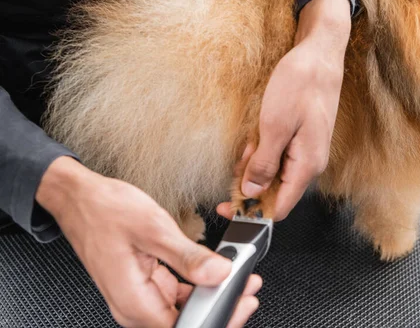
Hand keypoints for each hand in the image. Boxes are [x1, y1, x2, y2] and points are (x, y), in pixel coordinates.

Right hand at [37, 156, 261, 327]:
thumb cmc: (105, 210)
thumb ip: (188, 257)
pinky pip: (173, 294)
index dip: (217, 317)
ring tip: (235, 276)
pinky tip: (210, 270)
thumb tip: (219, 274)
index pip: (184, 327)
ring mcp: (137, 295)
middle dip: (219, 307)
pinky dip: (195, 285)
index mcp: (133, 301)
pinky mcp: (141, 283)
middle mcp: (134, 306)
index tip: (241, 301)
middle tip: (245, 288)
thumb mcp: (153, 229)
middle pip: (184, 322)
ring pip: (181, 309)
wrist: (79, 198)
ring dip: (209, 296)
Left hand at [217, 0, 351, 220]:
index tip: (227, 207)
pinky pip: (278, 155)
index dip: (252, 213)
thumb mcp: (274, 126)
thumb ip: (263, 164)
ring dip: (255, 162)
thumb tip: (251, 192)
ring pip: (274, 172)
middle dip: (250, 181)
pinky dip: (262, 149)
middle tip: (239, 159)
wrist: (318, 54)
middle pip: (274, 191)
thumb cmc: (300, 85)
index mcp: (307, 166)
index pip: (278, 208)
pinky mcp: (301, 139)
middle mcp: (309, 163)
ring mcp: (306, 151)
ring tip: (249, 141)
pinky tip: (256, 134)